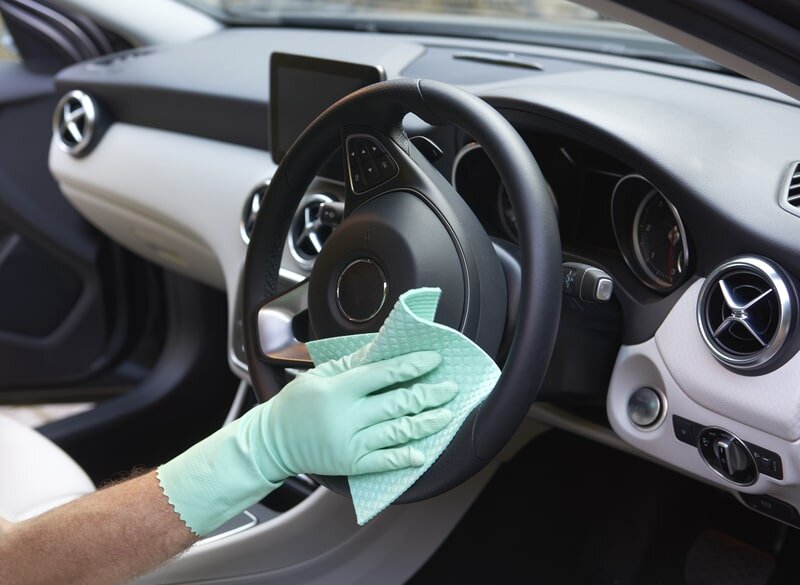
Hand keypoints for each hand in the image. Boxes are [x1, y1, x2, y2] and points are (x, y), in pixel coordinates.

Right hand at [157, 350, 455, 534]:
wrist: (272, 442)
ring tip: (446, 415)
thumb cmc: (295, 404)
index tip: (434, 360)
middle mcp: (347, 416)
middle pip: (398, 403)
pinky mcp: (352, 464)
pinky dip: (405, 457)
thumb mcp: (320, 374)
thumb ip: (353, 362)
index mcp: (339, 389)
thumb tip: (383, 348)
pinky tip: (422, 452)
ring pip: (398, 431)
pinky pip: (385, 461)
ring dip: (427, 422)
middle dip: (430, 393)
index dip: (413, 365)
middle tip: (451, 387)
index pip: (384, 373)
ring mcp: (351, 442)